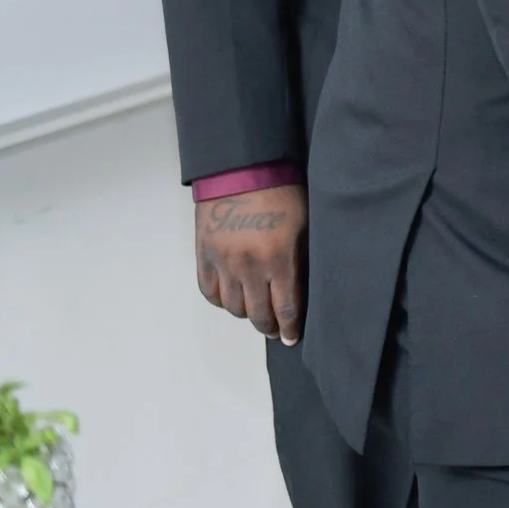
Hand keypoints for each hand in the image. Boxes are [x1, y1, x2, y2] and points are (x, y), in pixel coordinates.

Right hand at [194, 184, 307, 345]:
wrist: (242, 169)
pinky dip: (221, 300)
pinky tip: (232, 298)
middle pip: (258, 314)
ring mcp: (223, 263)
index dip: (289, 328)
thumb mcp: (305, 224)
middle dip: (269, 326)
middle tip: (274, 329)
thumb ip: (302, 258)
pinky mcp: (204, 256)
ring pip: (233, 307)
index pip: (286, 308)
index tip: (291, 338)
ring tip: (255, 311)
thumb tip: (303, 287)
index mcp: (280, 259)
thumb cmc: (282, 191)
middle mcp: (250, 267)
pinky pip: (210, 292)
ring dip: (246, 314)